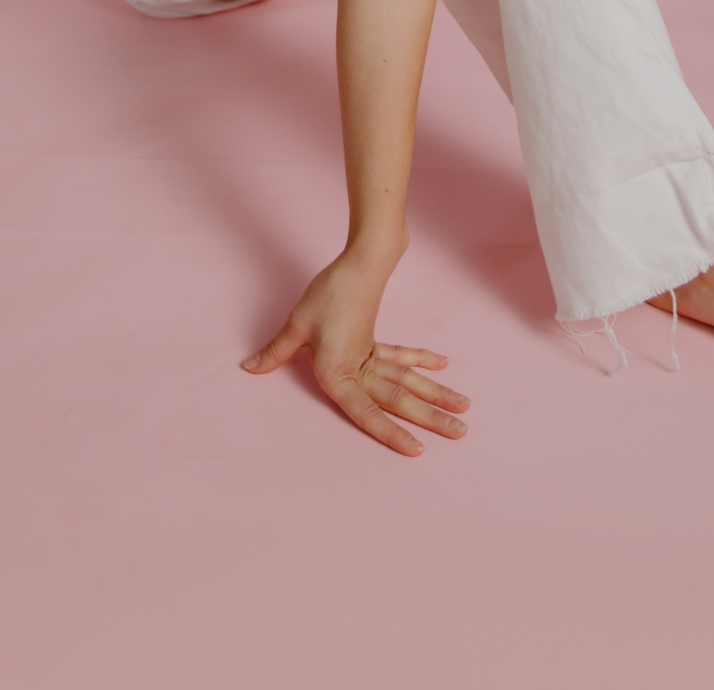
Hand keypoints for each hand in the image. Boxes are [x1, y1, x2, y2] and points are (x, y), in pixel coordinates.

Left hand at [242, 252, 469, 455]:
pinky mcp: (376, 340)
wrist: (358, 263)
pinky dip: (421, 362)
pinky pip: (402, 357)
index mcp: (339, 373)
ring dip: (436, 395)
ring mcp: (372, 355)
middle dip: (431, 419)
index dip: (392, 434)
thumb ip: (276, 351)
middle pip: (399, 400)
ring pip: (408, 382)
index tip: (418, 451)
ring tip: (464, 408)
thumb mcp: (297, 325)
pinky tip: (442, 365)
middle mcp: (360, 369)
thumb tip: (249, 368)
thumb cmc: (326, 295)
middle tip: (462, 433)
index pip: (366, 413)